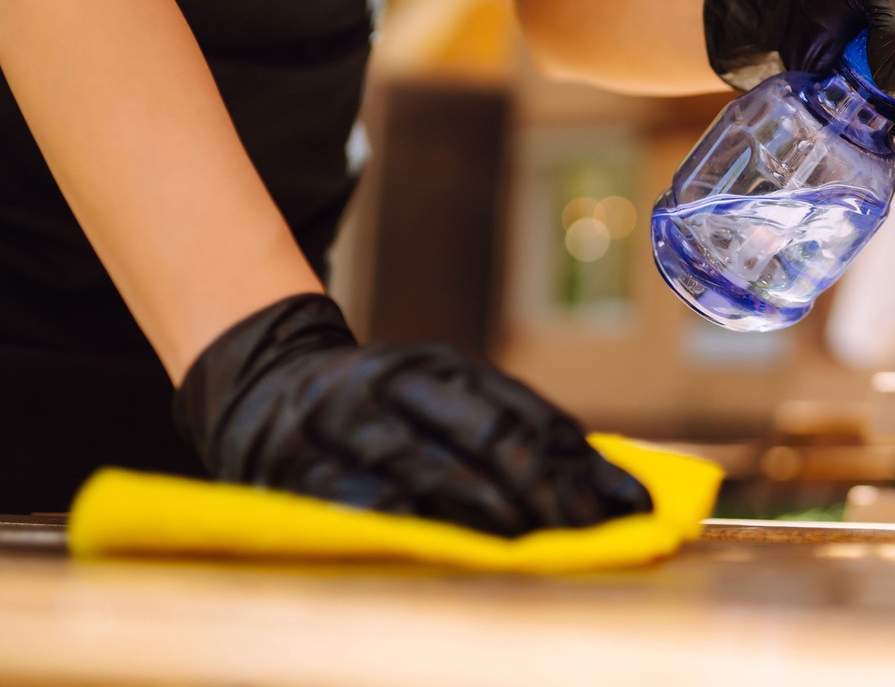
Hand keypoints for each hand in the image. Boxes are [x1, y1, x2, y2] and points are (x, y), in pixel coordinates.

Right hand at [174, 295, 647, 535]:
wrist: (259, 388)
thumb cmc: (379, 409)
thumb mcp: (444, 402)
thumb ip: (522, 440)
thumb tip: (617, 492)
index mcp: (439, 367)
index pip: (522, 412)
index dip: (576, 462)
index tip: (624, 506)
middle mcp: (395, 384)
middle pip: (483, 433)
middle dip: (541, 486)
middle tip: (584, 530)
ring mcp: (345, 422)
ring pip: (424, 462)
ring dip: (480, 504)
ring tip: (526, 537)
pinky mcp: (296, 466)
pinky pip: (351, 495)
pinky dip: (396, 517)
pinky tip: (430, 537)